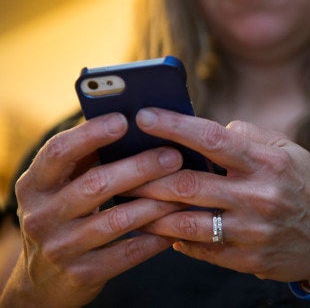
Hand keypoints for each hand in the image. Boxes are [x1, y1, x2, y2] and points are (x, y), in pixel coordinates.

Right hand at [2, 113, 185, 306]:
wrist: (44, 281)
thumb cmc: (64, 217)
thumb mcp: (60, 188)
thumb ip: (86, 160)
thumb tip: (131, 123)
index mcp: (34, 185)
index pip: (59, 152)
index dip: (91, 135)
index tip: (125, 120)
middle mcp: (41, 216)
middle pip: (95, 185)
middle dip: (140, 168)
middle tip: (173, 156)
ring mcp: (60, 248)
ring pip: (116, 220)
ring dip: (155, 203)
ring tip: (183, 190)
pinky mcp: (82, 274)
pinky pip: (128, 253)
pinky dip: (155, 238)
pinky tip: (176, 225)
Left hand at [131, 108, 309, 281]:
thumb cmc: (307, 188)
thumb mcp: (290, 152)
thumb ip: (251, 136)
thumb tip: (213, 129)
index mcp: (268, 163)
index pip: (213, 139)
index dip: (174, 126)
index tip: (144, 117)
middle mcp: (258, 196)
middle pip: (187, 184)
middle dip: (147, 176)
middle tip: (122, 169)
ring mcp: (252, 231)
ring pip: (186, 222)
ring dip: (153, 213)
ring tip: (131, 203)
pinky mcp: (248, 259)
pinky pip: (200, 249)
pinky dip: (177, 238)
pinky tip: (164, 229)